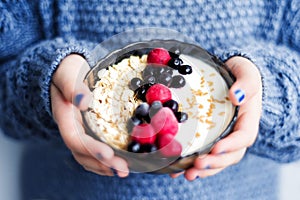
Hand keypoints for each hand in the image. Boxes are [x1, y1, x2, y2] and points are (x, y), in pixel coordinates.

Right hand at [51, 54, 128, 176]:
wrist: (67, 72)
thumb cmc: (67, 70)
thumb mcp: (68, 73)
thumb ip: (73, 87)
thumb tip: (83, 102)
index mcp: (64, 116)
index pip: (74, 138)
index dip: (90, 148)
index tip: (109, 154)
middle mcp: (71, 128)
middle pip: (82, 152)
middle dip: (103, 163)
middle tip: (123, 169)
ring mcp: (79, 131)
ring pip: (87, 156)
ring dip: (105, 166)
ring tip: (124, 171)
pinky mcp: (88, 131)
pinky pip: (93, 150)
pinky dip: (104, 160)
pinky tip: (118, 164)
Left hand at [170, 56, 261, 179]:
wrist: (230, 77)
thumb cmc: (240, 76)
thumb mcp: (247, 74)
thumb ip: (246, 84)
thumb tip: (236, 96)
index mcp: (248, 120)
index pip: (244, 137)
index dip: (231, 145)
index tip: (216, 148)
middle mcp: (236, 133)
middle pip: (230, 155)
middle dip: (214, 163)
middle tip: (197, 165)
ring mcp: (223, 138)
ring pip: (216, 160)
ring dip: (203, 170)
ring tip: (188, 174)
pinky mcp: (209, 139)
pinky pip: (203, 154)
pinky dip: (190, 164)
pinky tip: (176, 170)